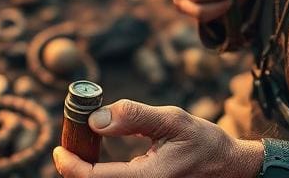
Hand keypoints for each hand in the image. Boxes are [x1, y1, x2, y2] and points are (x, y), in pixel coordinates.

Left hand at [52, 99, 262, 177]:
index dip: (70, 166)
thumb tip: (96, 119)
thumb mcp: (172, 119)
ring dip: (88, 174)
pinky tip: (98, 160)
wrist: (230, 168)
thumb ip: (134, 117)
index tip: (58, 149)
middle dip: (75, 169)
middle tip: (68, 145)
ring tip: (81, 150)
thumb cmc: (204, 142)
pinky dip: (101, 176)